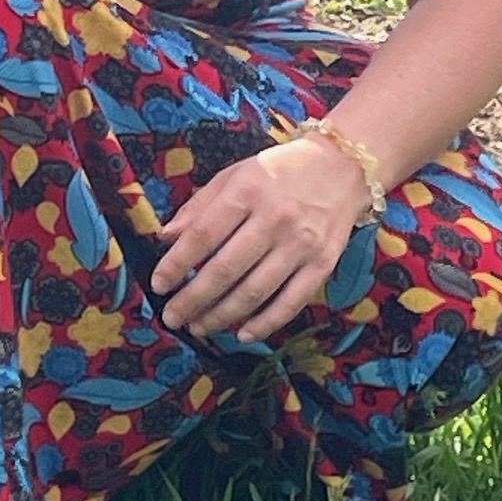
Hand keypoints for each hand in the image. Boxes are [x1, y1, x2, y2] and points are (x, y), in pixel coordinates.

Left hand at [149, 136, 368, 345]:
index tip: (158, 285)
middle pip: (226, 269)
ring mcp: (301, 244)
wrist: (343, 167)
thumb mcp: (235, 175)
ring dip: (222, 316)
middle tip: (172, 317)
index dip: (176, 264)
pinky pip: (291, 302)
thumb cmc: (280, 171)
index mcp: (247, 192)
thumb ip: (200, 206)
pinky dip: (266, 323)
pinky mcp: (323, 264)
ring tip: (198, 326)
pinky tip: (243, 333)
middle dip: (193, 299)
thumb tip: (166, 237)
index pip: (203, 235)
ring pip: (255, 291)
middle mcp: (275, 219)